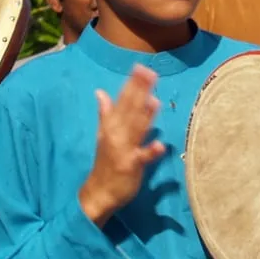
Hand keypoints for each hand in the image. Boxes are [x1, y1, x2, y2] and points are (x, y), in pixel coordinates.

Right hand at [78, 65, 164, 225]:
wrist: (99, 191)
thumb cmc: (106, 162)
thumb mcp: (104, 134)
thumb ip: (105, 113)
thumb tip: (100, 92)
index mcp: (112, 125)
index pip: (123, 100)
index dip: (132, 84)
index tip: (141, 67)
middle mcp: (117, 134)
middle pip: (130, 109)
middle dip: (139, 91)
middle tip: (150, 73)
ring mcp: (124, 149)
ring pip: (136, 128)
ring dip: (145, 115)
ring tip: (155, 99)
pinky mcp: (131, 166)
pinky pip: (142, 157)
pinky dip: (150, 152)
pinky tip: (160, 145)